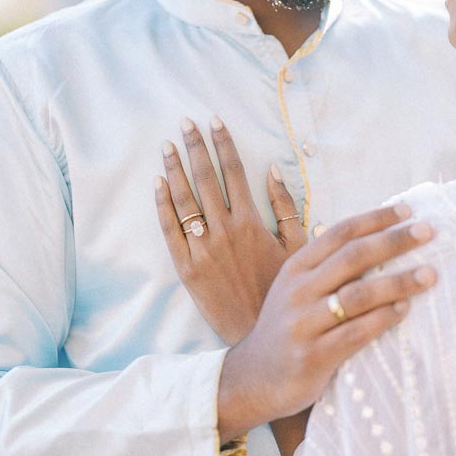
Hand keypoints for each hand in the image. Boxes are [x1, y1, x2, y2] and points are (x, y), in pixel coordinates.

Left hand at [155, 117, 306, 344]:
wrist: (262, 335)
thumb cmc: (282, 291)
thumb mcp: (297, 248)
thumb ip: (284, 207)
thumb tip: (272, 170)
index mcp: (252, 223)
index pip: (234, 172)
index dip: (223, 144)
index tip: (214, 120)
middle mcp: (224, 231)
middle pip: (205, 179)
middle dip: (194, 147)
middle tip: (185, 122)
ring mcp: (202, 249)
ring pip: (184, 200)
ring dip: (174, 169)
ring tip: (167, 145)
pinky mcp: (186, 269)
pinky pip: (169, 230)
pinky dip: (162, 204)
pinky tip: (158, 183)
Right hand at [215, 203, 438, 441]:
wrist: (254, 378)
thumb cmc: (289, 329)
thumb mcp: (298, 291)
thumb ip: (329, 269)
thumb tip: (382, 242)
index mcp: (296, 268)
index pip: (339, 233)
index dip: (375, 219)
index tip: (407, 210)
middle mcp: (298, 291)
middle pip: (353, 257)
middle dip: (394, 242)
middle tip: (428, 232)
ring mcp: (304, 323)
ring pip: (358, 295)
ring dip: (398, 282)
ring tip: (429, 274)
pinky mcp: (313, 356)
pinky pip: (355, 333)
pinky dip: (383, 319)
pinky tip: (405, 309)